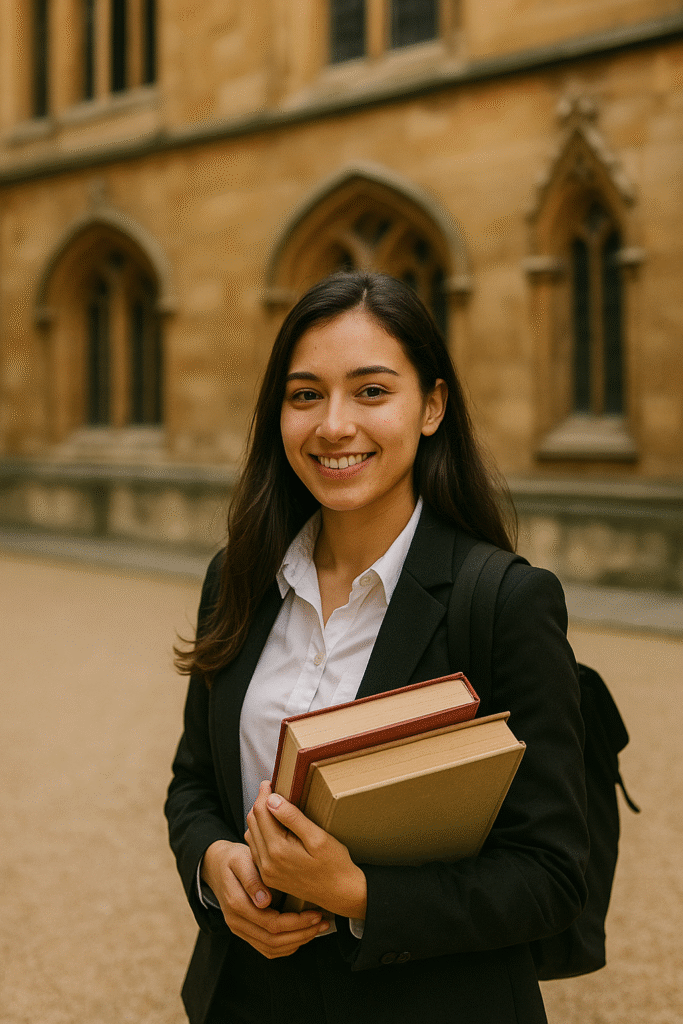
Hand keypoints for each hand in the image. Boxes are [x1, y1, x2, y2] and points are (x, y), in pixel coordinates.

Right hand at [201, 839, 328, 957]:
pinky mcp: (246, 932)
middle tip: (322, 923)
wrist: (216, 865)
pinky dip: (286, 946)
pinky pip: (267, 949)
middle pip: (273, 941)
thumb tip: (264, 902)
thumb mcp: (241, 860)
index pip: (271, 924)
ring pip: (271, 949)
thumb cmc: (234, 859)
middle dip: (302, 934)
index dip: (297, 923)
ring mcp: (240, 930)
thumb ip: (252, 879)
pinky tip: (302, 935)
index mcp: (237, 905)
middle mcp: (237, 923)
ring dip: (297, 942)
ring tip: (317, 929)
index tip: (316, 913)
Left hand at [245, 781, 366, 919]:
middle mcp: (267, 863)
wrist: (341, 894)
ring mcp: (266, 872)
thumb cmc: (335, 864)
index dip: (264, 794)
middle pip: (252, 823)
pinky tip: (273, 828)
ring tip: (272, 807)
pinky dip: (260, 835)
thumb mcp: (318, 837)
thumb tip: (272, 799)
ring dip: (258, 819)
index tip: (269, 782)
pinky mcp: (269, 877)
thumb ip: (293, 818)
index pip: (261, 813)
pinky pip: (256, 850)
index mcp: (278, 850)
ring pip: (251, 836)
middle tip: (270, 790)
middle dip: (259, 804)